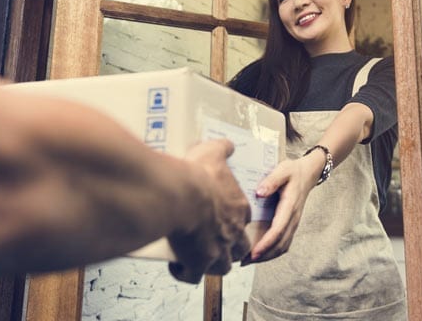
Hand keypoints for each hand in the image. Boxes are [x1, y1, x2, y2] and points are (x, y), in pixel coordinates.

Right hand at [167, 139, 250, 282]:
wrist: (179, 195)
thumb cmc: (196, 174)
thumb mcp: (211, 152)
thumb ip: (222, 148)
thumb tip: (228, 145)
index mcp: (238, 208)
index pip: (245, 218)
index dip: (235, 220)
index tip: (221, 217)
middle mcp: (232, 232)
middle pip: (241, 248)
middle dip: (231, 249)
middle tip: (215, 243)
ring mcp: (217, 250)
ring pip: (223, 267)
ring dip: (212, 265)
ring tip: (196, 258)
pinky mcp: (198, 263)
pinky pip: (193, 277)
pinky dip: (185, 273)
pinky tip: (176, 265)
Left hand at [243, 149, 324, 263]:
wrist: (308, 173)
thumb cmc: (293, 171)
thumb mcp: (282, 170)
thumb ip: (271, 181)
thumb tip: (259, 193)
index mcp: (290, 206)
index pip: (279, 229)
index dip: (266, 243)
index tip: (253, 252)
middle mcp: (293, 218)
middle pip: (280, 243)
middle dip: (264, 255)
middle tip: (244, 261)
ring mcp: (293, 223)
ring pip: (282, 246)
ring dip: (267, 256)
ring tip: (248, 261)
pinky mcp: (291, 224)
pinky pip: (283, 243)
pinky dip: (272, 251)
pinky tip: (259, 253)